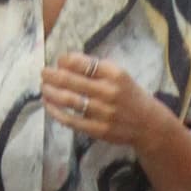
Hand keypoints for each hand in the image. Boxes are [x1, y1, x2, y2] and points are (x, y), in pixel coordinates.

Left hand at [42, 51, 168, 151]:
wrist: (148, 124)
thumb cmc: (129, 95)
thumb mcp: (118, 75)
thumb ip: (95, 68)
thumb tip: (64, 61)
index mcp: (114, 74)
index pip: (82, 63)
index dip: (65, 60)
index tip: (58, 60)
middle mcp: (108, 92)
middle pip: (71, 80)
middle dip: (52, 75)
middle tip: (43, 72)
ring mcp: (103, 112)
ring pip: (68, 100)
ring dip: (51, 92)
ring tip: (43, 87)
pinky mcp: (98, 129)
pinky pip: (71, 120)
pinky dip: (56, 112)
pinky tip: (48, 105)